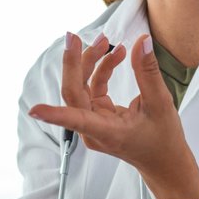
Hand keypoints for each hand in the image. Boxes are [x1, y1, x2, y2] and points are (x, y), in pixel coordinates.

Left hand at [27, 32, 198, 198]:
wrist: (164, 162)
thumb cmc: (163, 139)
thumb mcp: (160, 104)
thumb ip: (148, 73)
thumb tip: (142, 42)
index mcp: (107, 133)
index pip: (76, 121)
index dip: (55, 114)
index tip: (34, 110)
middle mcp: (94, 129)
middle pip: (74, 93)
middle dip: (74, 63)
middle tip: (73, 37)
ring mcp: (93, 122)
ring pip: (81, 87)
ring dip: (90, 62)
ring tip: (105, 41)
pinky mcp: (97, 115)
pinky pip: (93, 88)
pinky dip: (101, 70)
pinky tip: (115, 55)